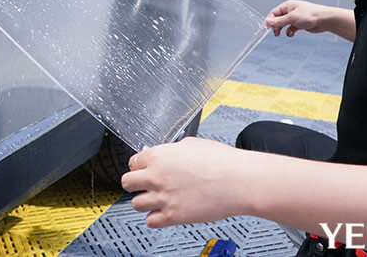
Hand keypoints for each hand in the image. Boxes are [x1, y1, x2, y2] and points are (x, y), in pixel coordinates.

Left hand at [121, 137, 251, 227]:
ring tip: (156, 200)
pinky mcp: (173, 216)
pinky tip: (163, 212)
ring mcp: (163, 197)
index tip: (144, 169)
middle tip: (144, 185)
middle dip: (135, 184)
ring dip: (144, 202)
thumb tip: (158, 152)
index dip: (139, 166)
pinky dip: (155, 219)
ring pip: (135, 204)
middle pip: (127, 182)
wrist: (239, 181)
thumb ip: (169, 150)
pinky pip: (150, 222)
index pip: (133, 162)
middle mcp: (156, 176)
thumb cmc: (221, 161)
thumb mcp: (191, 144)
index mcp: (159, 156)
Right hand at [264, 0, 329, 36]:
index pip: (274, 13)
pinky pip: (291, 28)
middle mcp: (290, 11)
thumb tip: (267, 22)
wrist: (325, 20)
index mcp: (287, 6)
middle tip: (275, 33)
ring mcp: (295, 17)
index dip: (270, 20)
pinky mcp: (300, 24)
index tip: (267, 28)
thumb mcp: (292, 18)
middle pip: (278, 19)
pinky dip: (290, 31)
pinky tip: (292, 33)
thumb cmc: (311, 14)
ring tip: (282, 34)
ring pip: (284, 24)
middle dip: (276, 26)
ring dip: (282, 29)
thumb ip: (279, 21)